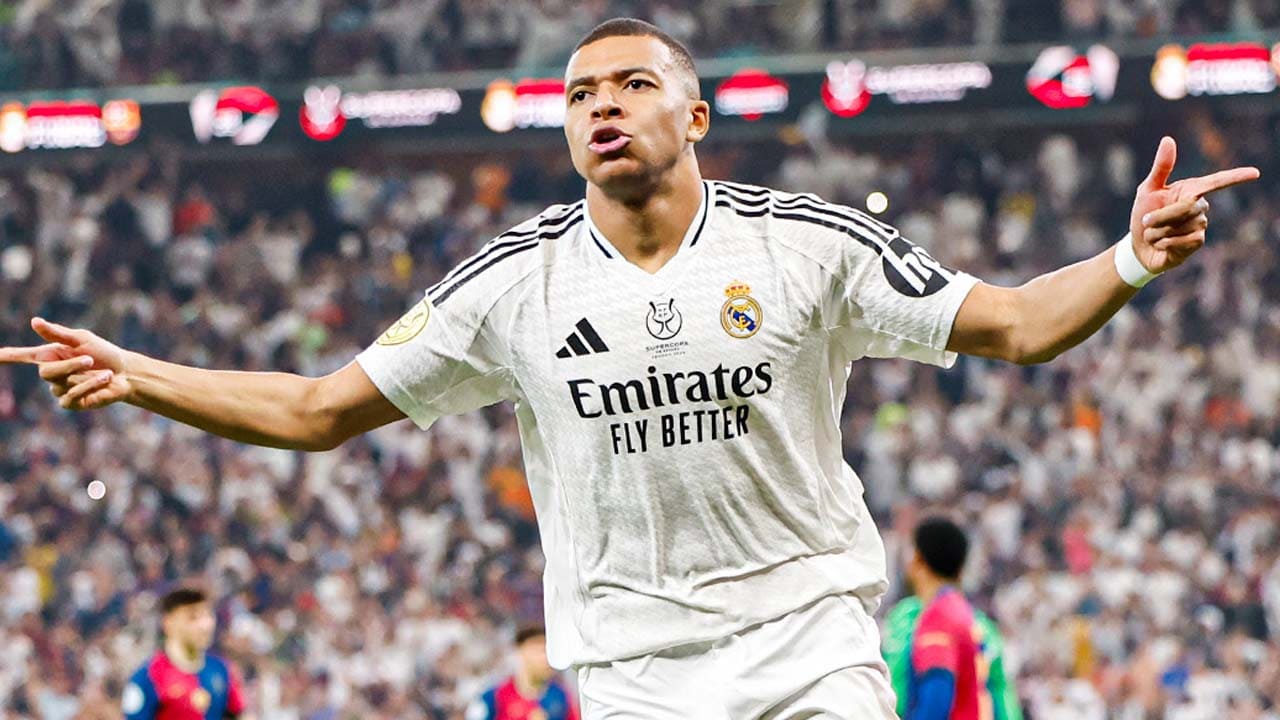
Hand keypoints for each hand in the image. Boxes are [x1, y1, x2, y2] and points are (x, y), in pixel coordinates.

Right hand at [0, 318, 131, 409]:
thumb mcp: (82, 339)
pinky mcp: (71, 403)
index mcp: (49, 355)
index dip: (5, 357)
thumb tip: (34, 322)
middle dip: (70, 365)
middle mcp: (51, 373)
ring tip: (104, 372)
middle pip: (46, 372)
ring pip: (60, 385)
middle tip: (90, 359)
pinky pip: (71, 397)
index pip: (19, 356)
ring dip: (85, 376)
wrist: (126, 373)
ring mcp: (59, 389)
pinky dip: (89, 387)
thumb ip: (58, 334)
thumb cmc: (104, 353)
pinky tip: (104, 381)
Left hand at [1130, 136, 1259, 272]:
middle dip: (1159, 216)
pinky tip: (1161, 245)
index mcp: (1190, 190)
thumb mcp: (1147, 189)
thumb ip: (1161, 167)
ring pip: (1181, 226)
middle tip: (1147, 221)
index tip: (1255, 173)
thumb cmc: (1144, 214)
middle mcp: (1200, 206)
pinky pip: (1183, 240)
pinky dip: (1164, 243)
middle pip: (1185, 208)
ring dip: (1158, 231)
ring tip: (1155, 234)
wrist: (1139, 246)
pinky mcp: (1197, 242)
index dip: (1235, 177)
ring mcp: (1200, 224)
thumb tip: (1168, 139)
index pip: (1216, 182)